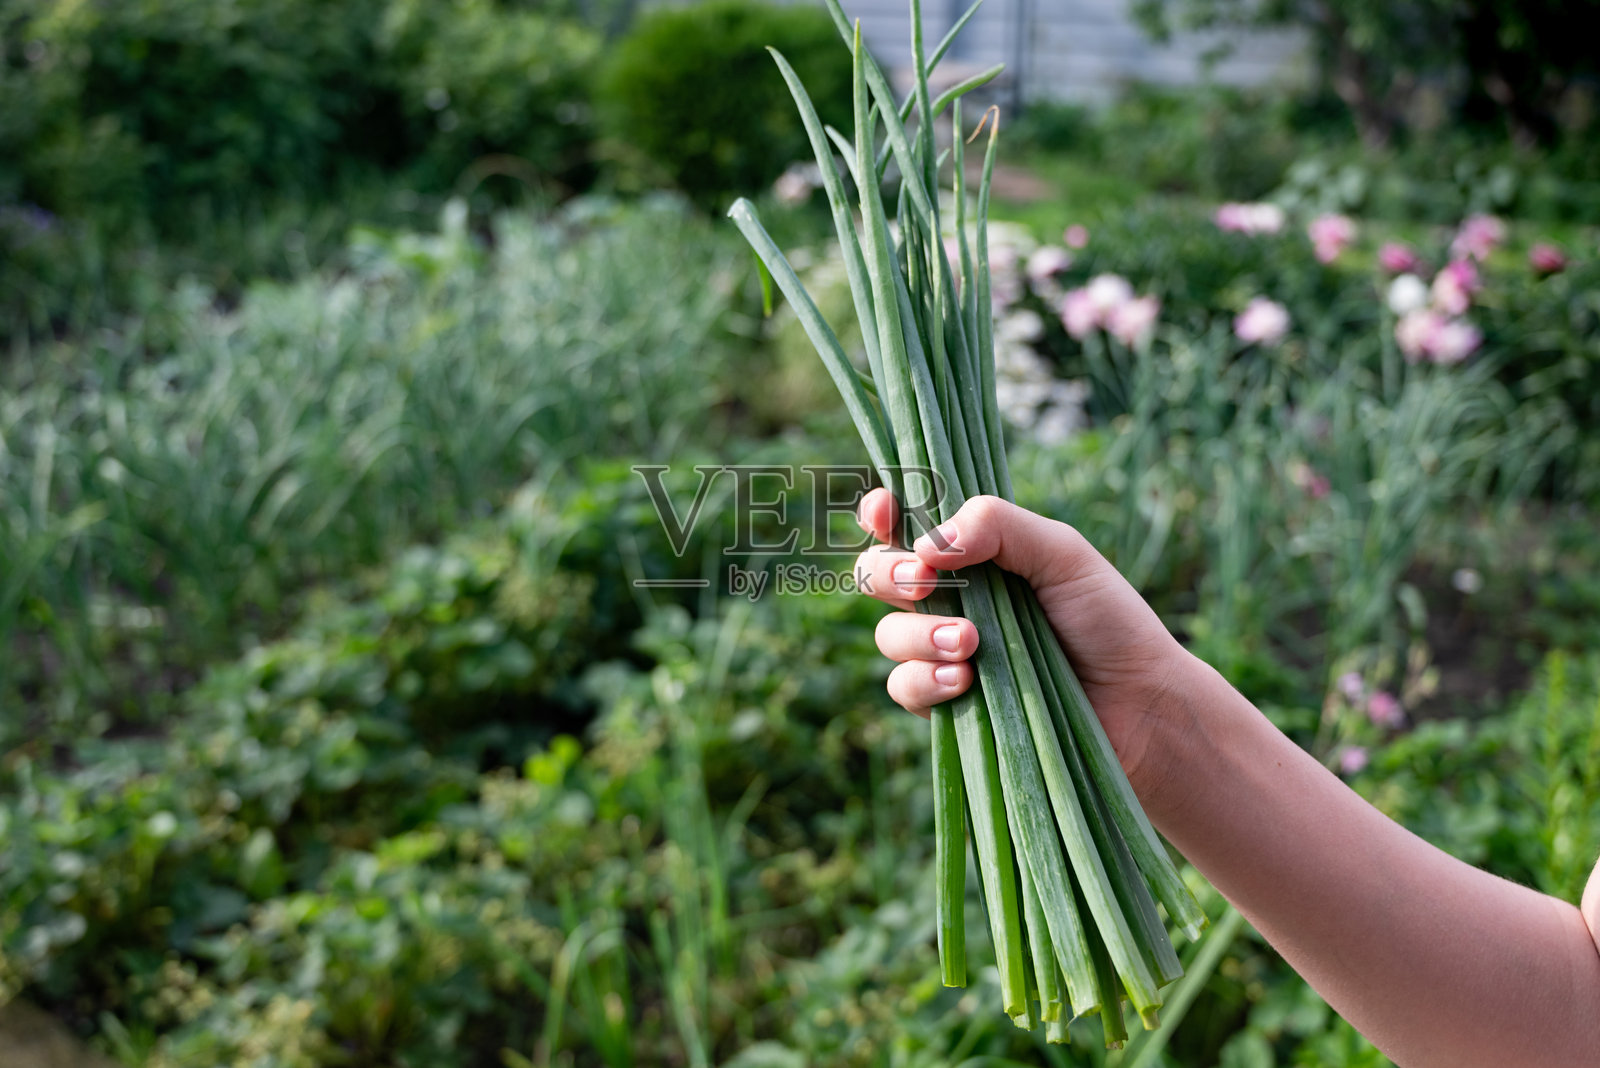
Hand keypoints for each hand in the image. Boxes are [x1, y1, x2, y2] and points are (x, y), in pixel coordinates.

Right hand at [853, 488, 1194, 800]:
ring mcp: (946, 652)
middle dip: (888, 573)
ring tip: (971, 643)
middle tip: (925, 582)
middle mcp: (951, 598)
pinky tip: (964, 681)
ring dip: (919, 634)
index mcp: (974, 553)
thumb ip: (998, 526)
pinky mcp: (949, 703)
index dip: (880, 512)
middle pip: (877, 575)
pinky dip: (925, 680)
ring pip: (889, 635)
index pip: (905, 523)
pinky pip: (904, 687)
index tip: (884, 511)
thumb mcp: (1062, 552)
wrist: (1138, 704)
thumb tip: (927, 544)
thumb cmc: (1108, 621)